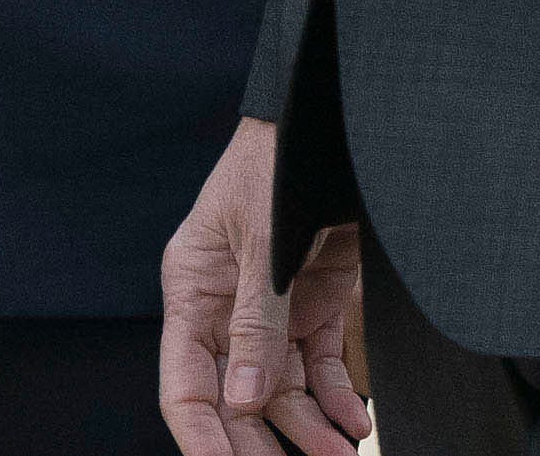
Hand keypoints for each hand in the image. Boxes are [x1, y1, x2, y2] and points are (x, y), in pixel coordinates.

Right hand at [159, 119, 367, 455]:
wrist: (327, 116)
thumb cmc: (277, 160)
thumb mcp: (262, 240)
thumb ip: (256, 321)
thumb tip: (245, 402)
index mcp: (192, 288)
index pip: (186, 385)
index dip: (202, 438)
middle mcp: (225, 307)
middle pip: (235, 398)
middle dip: (259, 446)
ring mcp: (270, 308)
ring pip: (281, 390)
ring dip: (308, 429)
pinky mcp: (313, 301)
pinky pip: (318, 365)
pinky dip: (336, 397)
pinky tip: (353, 423)